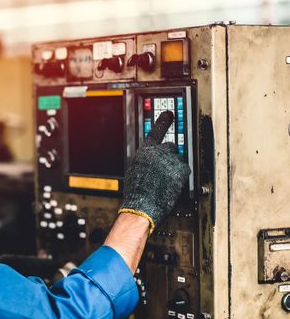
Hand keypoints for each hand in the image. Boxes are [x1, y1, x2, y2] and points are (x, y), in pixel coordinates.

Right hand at [118, 111, 190, 232]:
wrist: (143, 205)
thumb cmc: (137, 192)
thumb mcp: (134, 170)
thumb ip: (145, 160)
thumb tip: (151, 160)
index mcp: (145, 151)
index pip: (156, 131)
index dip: (163, 122)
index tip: (169, 114)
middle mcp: (158, 152)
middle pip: (170, 147)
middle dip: (169, 156)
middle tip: (165, 169)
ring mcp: (171, 161)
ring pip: (178, 159)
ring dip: (174, 167)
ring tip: (166, 181)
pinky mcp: (181, 170)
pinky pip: (184, 170)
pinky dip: (180, 176)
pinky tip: (172, 185)